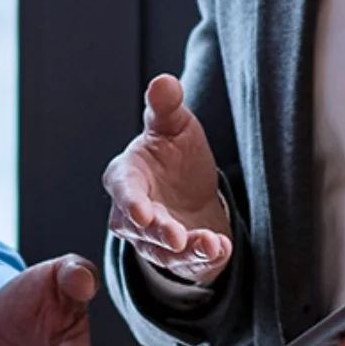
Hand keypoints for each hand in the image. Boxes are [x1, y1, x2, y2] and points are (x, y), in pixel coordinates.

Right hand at [102, 73, 232, 284]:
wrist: (191, 189)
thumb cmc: (173, 153)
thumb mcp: (173, 125)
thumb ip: (166, 106)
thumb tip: (163, 82)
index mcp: (126, 177)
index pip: (123, 190)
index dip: (131, 202)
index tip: (142, 212)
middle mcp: (131, 214)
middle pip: (141, 228)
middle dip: (160, 233)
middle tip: (178, 237)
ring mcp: (151, 240)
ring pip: (164, 251)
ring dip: (188, 250)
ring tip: (210, 244)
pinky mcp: (175, 258)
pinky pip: (186, 264)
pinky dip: (204, 259)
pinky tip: (221, 249)